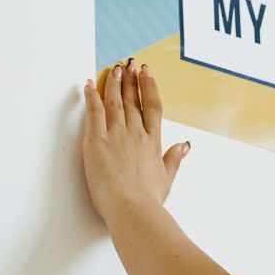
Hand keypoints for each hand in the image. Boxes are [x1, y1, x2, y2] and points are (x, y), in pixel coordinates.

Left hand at [81, 59, 190, 223]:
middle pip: (133, 100)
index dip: (150, 88)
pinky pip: (94, 112)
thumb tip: (184, 145)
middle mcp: (136, 134)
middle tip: (129, 64)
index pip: (152, 107)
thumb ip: (174, 159)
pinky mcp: (97, 141)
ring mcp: (116, 136)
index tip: (147, 74)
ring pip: (115, 102)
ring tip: (113, 69)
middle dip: (131, 80)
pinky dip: (91, 96)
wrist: (133, 209)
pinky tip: (89, 85)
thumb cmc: (148, 200)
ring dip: (113, 83)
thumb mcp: (166, 178)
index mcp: (152, 142)